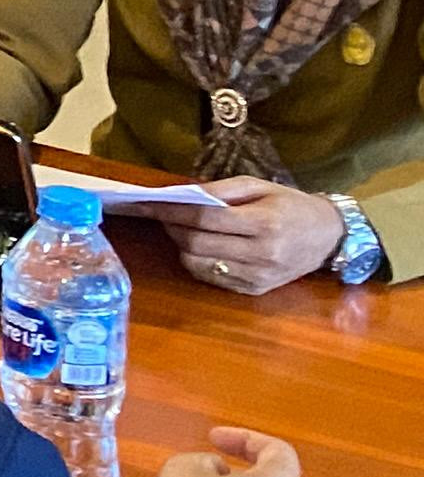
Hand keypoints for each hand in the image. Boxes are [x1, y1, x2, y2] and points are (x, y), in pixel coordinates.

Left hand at [162, 180, 351, 296]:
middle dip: (171, 227)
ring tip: (181, 228)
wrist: (330, 236)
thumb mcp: (260, 186)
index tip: (147, 202)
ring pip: (198, 264)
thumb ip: (220, 189)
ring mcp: (258, 277)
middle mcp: (261, 254)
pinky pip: (211, 277)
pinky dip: (196, 261)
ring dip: (180, 245)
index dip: (171, 210)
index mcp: (264, 224)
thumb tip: (181, 193)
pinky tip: (199, 246)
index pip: (205, 218)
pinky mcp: (255, 290)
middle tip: (162, 214)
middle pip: (196, 243)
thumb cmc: (292, 205)